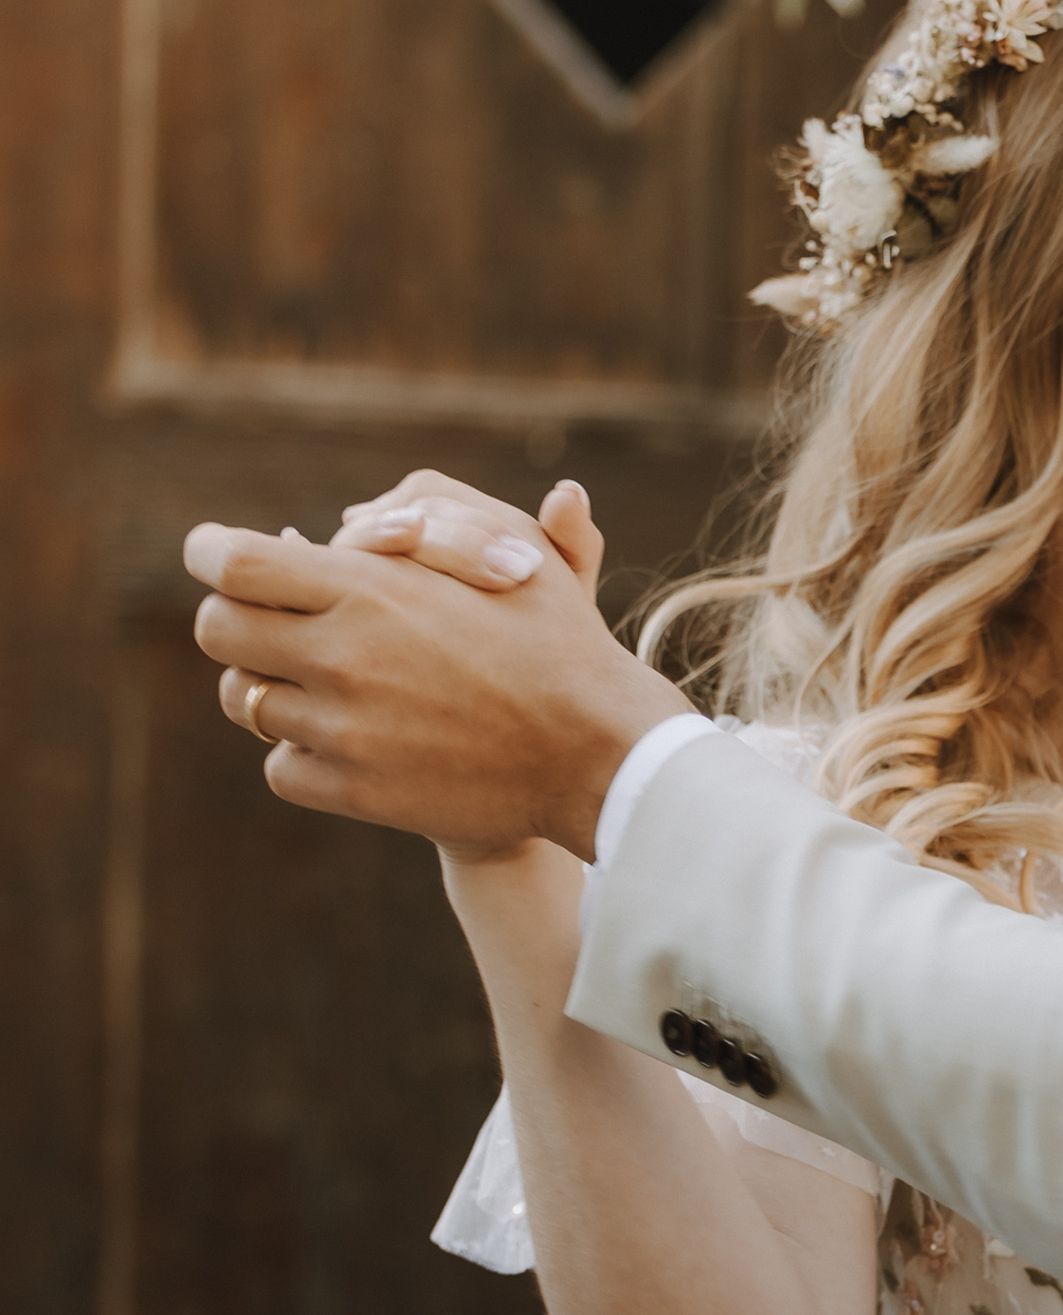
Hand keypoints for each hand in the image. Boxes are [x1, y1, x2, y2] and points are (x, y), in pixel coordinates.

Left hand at [185, 488, 684, 863]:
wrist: (599, 756)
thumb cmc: (560, 644)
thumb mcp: (505, 552)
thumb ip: (416, 523)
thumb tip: (328, 530)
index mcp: (368, 589)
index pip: (234, 563)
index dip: (211, 552)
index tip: (217, 553)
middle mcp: (342, 658)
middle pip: (218, 630)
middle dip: (232, 617)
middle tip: (268, 619)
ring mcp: (344, 731)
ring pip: (244, 702)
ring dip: (269, 685)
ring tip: (317, 679)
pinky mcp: (356, 791)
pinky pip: (279, 766)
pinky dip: (298, 751)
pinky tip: (342, 736)